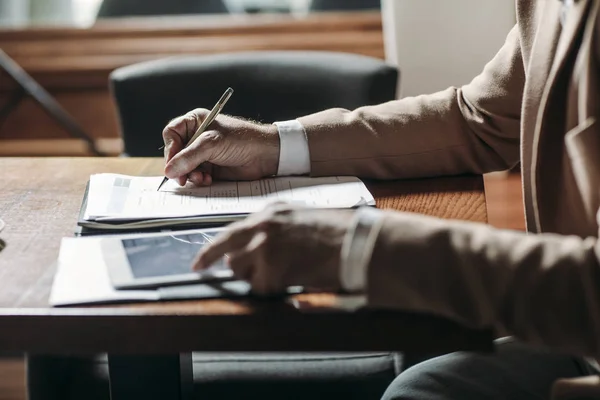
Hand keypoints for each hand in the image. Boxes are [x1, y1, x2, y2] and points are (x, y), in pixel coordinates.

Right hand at [162, 108, 279, 185]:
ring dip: (190, 175)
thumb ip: (189, 157)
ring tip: (201, 178)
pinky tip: (208, 180)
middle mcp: (197, 137)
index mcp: (195, 122)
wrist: (265, 154)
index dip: (170, 148)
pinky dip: (199, 180)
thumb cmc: (242, 139)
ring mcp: (203, 153)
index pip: (171, 134)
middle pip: (176, 153)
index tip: (173, 162)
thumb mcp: (212, 144)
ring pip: (184, 167)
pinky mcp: (210, 167)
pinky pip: (196, 176)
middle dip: (179, 166)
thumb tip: (169, 170)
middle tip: (182, 178)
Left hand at [194, 204, 353, 294]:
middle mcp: (263, 225)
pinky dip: (274, 290)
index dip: (212, 251)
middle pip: (229, 254)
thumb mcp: (302, 219)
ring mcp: (265, 245)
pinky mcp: (272, 266)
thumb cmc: (338, 234)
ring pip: (242, 272)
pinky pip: (260, 288)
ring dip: (259, 279)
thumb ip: (275, 229)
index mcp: (271, 212)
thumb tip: (254, 250)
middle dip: (241, 268)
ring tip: (288, 274)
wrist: (358, 243)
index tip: (199, 264)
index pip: (229, 232)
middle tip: (260, 275)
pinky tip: (295, 279)